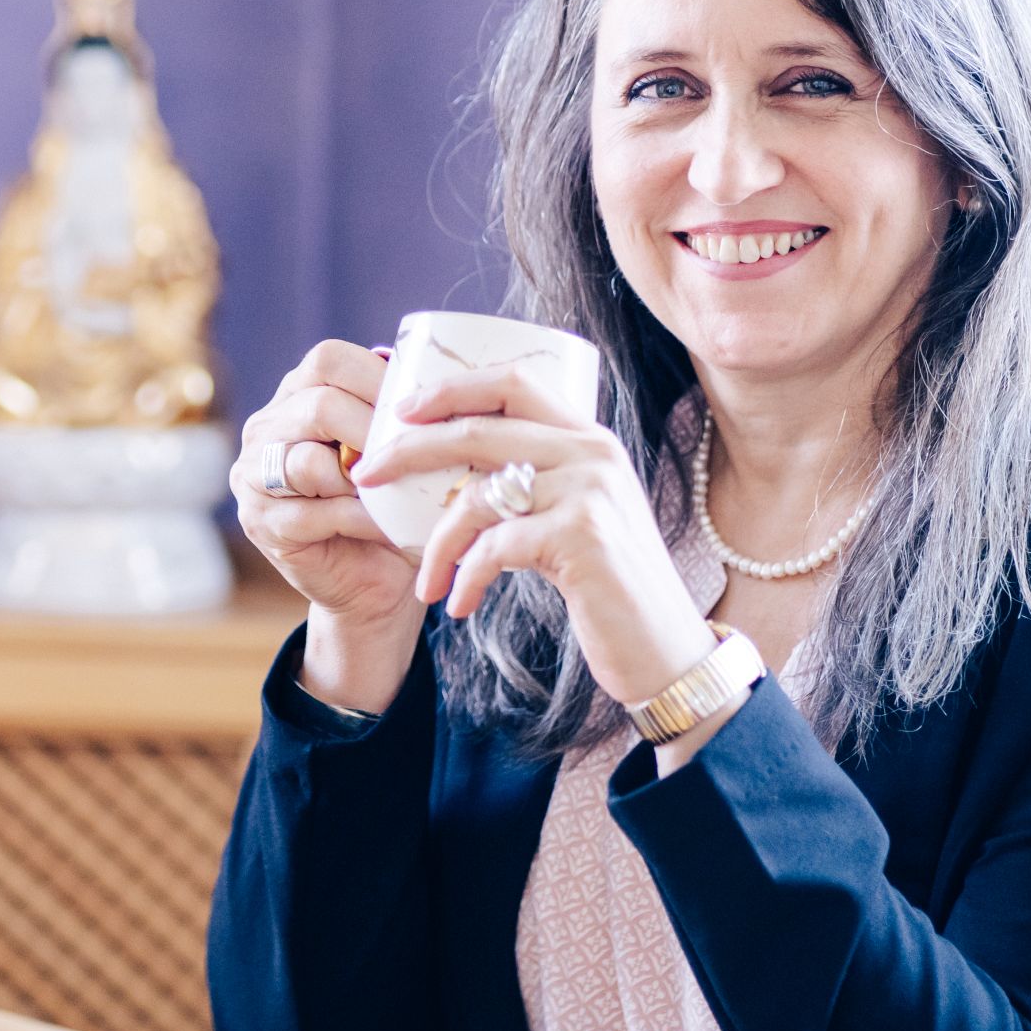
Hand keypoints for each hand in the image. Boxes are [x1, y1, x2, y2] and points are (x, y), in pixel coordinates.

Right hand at [232, 341, 426, 710]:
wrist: (380, 581)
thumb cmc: (398, 505)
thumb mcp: (405, 450)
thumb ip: (410, 412)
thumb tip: (461, 374)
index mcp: (299, 394)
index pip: (328, 360)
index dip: (377, 379)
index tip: (422, 409)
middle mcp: (266, 427)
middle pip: (316, 406)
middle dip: (374, 431)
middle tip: (416, 456)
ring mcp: (253, 475)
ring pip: (305, 461)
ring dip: (362, 480)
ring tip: (399, 493)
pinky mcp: (262, 522)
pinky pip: (312, 512)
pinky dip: (357, 519)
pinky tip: (387, 527)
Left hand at [348, 358, 712, 706]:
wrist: (665, 648)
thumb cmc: (606, 585)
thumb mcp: (572, 518)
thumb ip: (530, 485)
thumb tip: (448, 474)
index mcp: (588, 437)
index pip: (513, 382)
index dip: (451, 389)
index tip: (401, 410)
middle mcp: (592, 452)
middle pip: (477, 431)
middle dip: (409, 451)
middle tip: (365, 474)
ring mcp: (590, 491)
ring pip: (477, 496)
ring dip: (437, 544)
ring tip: (426, 582)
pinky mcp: (583, 536)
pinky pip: (494, 547)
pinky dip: (466, 578)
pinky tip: (459, 606)